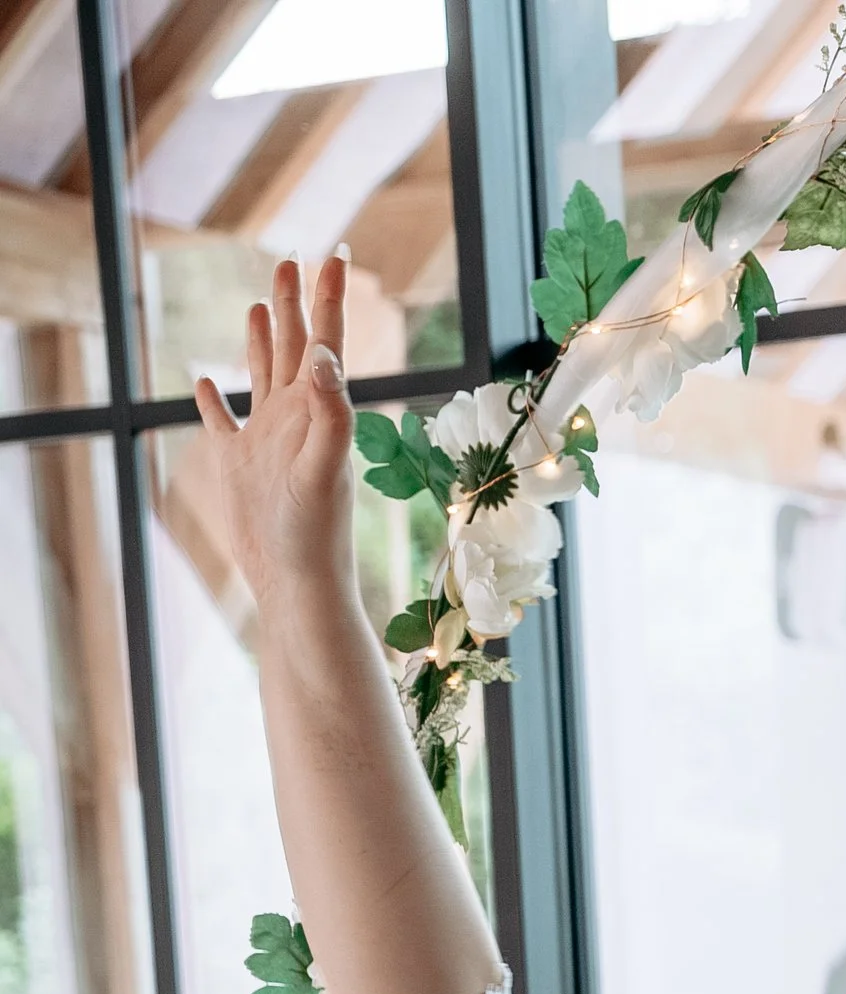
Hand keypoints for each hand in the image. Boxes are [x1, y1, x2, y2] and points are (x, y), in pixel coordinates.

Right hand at [193, 252, 357, 611]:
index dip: (331, 297)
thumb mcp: (325, 465)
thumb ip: (330, 409)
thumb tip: (322, 352)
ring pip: (262, 373)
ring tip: (260, 301)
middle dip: (293, 301)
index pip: (327, 340)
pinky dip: (212, 399)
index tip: (337, 253)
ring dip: (261, 337)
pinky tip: (204, 381)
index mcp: (318, 410)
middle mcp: (294, 417)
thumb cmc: (315, 532)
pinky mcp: (238, 464)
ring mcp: (265, 439)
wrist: (294, 582)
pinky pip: (222, 422)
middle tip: (290, 257)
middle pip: (293, 345)